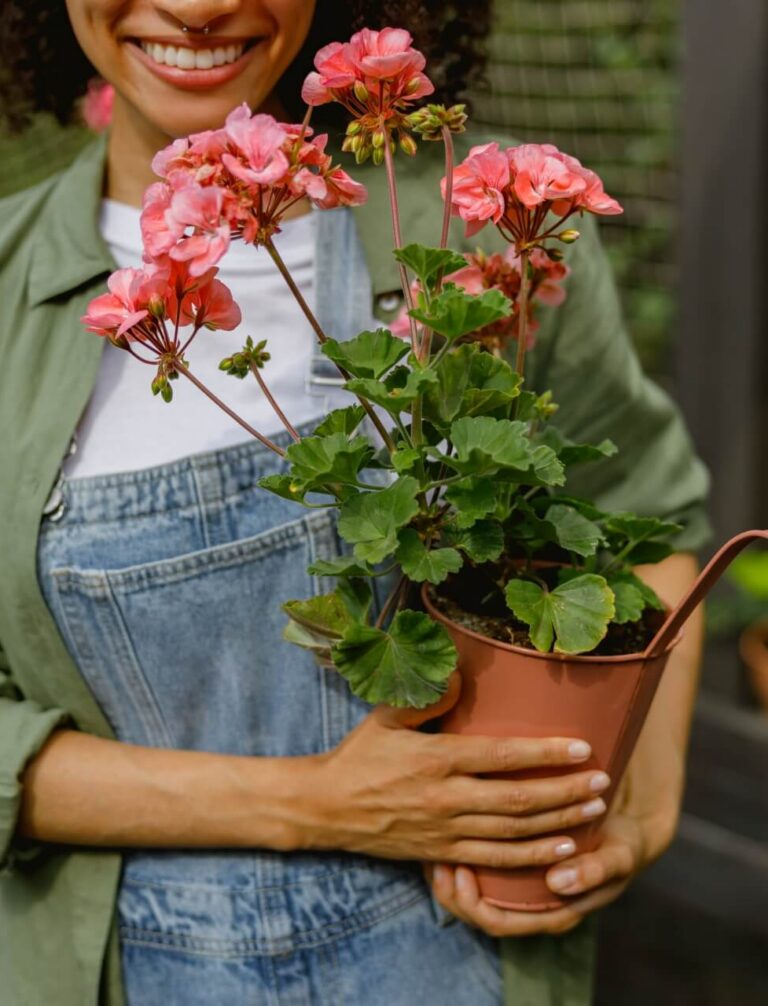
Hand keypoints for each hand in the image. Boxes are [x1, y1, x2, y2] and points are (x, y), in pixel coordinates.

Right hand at [301, 674, 610, 870]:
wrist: (327, 809)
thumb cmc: (359, 755)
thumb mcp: (385, 717)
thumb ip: (426, 699)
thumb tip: (463, 677)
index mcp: (436, 760)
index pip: (502, 757)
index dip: (545, 754)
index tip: (582, 747)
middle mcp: (447, 799)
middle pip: (519, 799)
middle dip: (566, 791)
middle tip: (604, 782)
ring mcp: (447, 831)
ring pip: (515, 833)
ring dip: (559, 824)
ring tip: (595, 813)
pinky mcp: (443, 855)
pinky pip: (496, 860)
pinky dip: (532, 858)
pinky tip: (562, 851)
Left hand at [425, 773, 678, 936]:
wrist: (627, 830)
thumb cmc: (620, 844)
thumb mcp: (617, 857)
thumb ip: (594, 871)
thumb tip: (559, 882)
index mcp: (552, 912)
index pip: (498, 922)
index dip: (472, 902)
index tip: (460, 869)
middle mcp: (532, 907)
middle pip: (475, 913)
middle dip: (450, 891)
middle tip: (437, 859)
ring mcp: (521, 890)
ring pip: (470, 895)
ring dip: (449, 876)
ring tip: (436, 848)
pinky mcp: (515, 867)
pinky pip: (477, 872)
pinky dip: (458, 857)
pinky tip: (447, 834)